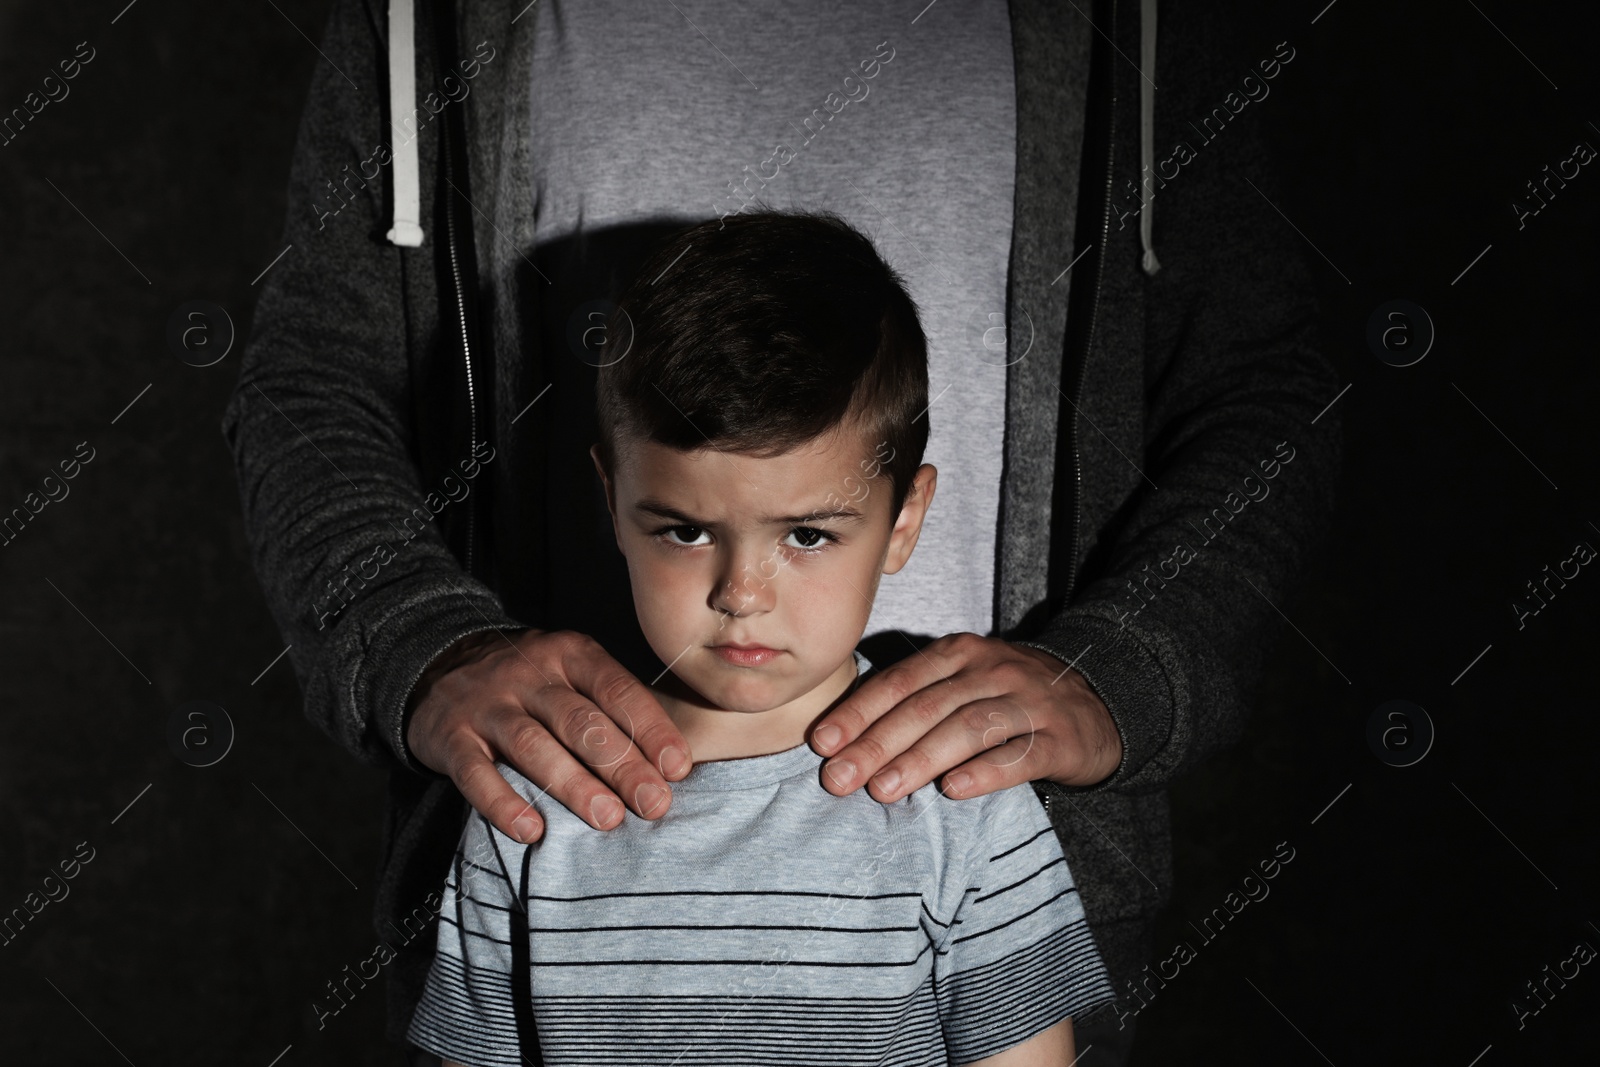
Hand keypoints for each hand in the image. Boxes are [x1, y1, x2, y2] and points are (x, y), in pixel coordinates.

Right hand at [405, 628, 691, 842]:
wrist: (439, 665)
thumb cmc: (529, 683)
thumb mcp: (570, 673)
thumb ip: (611, 708)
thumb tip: (669, 765)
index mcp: (569, 654)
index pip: (617, 689)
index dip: (650, 729)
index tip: (677, 769)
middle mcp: (529, 675)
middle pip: (581, 721)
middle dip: (622, 764)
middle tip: (653, 803)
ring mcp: (487, 705)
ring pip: (533, 745)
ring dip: (574, 784)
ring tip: (608, 819)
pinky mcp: (450, 738)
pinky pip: (476, 773)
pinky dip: (503, 804)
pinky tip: (532, 832)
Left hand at [808, 633, 1122, 801]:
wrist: (1097, 703)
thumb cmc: (1008, 698)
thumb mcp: (963, 682)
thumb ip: (914, 700)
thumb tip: (845, 740)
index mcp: (959, 653)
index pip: (899, 682)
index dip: (859, 712)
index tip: (823, 743)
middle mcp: (992, 671)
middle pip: (926, 707)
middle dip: (877, 743)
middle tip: (839, 777)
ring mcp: (1029, 702)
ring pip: (967, 729)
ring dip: (921, 759)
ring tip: (883, 789)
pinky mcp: (1060, 738)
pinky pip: (1020, 755)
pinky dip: (985, 773)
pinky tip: (955, 790)